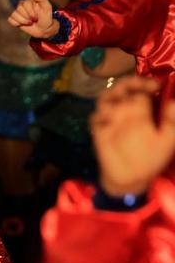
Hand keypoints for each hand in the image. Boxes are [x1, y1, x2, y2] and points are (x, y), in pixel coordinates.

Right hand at [7, 0, 58, 38]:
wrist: (43, 28)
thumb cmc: (46, 17)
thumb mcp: (47, 7)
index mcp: (29, 0)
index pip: (25, 3)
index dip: (31, 12)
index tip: (37, 16)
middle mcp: (21, 4)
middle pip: (19, 8)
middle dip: (28, 16)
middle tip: (34, 19)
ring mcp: (17, 11)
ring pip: (14, 14)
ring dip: (23, 21)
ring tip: (30, 22)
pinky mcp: (13, 18)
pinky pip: (10, 19)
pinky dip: (17, 23)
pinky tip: (23, 24)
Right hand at [91, 76, 174, 195]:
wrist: (132, 179)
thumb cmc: (151, 158)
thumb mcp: (168, 140)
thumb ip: (171, 122)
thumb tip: (173, 103)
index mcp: (142, 112)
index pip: (141, 90)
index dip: (144, 83)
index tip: (154, 85)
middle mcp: (125, 112)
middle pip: (121, 90)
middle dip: (126, 84)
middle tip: (135, 85)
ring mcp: (111, 121)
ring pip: (105, 100)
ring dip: (110, 95)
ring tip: (119, 97)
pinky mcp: (99, 132)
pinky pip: (95, 119)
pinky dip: (100, 116)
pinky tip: (108, 118)